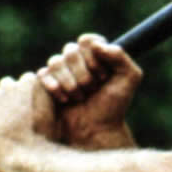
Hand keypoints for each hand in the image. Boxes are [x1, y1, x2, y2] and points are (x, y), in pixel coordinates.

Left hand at [0, 72, 56, 164]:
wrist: (26, 156)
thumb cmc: (45, 136)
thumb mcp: (54, 113)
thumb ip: (46, 97)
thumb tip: (46, 92)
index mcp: (29, 83)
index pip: (26, 79)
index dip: (29, 91)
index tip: (31, 101)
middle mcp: (8, 87)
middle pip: (6, 84)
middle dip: (9, 94)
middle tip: (15, 111)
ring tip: (2, 120)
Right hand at [36, 33, 142, 148]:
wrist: (96, 131)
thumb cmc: (114, 106)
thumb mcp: (129, 78)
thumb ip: (120, 56)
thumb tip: (96, 45)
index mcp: (97, 55)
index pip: (88, 41)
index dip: (94, 56)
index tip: (103, 75)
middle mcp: (78, 61)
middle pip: (71, 50)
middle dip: (84, 73)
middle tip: (93, 89)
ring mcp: (60, 72)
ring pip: (55, 61)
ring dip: (70, 82)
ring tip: (80, 97)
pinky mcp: (45, 84)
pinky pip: (42, 74)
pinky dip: (55, 86)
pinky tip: (66, 99)